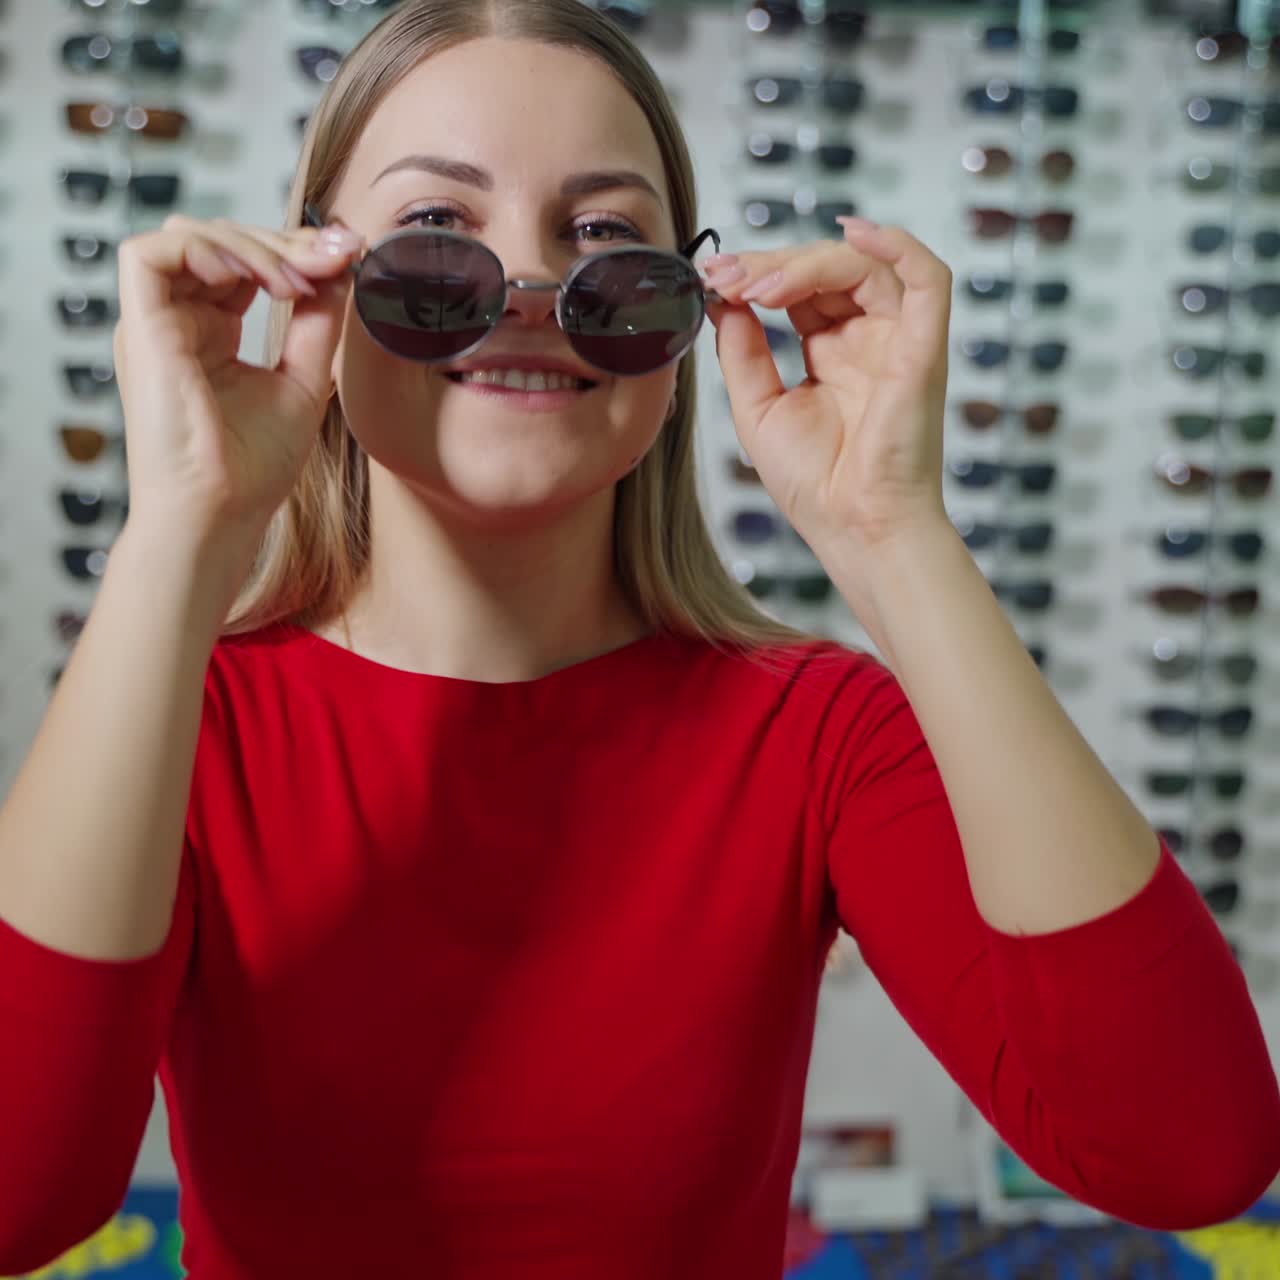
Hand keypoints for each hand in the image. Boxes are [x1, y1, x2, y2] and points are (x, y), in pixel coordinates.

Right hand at [112, 214, 363, 541]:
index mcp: (212, 334)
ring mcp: (155, 323)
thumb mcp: (304, 379)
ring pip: (188, 235)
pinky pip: (150, 254)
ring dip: (254, 244)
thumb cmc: (254, 468)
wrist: (222, 512)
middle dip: (285, 240)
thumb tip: (340, 267)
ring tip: (298, 282)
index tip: (349, 254)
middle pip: (222, 241)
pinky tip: (258, 278)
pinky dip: (207, 249)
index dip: (296, 249)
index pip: (247, 265)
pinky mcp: (138, 328)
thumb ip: (317, 322)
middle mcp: (179, 321)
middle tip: (335, 256)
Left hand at [704, 217, 951, 552]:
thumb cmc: (815, 485)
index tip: (712, 276)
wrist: (854, 530)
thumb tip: (723, 298)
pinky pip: (928, 278)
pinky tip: (850, 234)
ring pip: (866, 266)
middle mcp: (869, 341)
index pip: (800, 290)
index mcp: (832, 354)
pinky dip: (896, 245)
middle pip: (827, 271)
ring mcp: (899, 341)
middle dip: (772, 264)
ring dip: (809, 262)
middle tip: (728, 275)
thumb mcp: (758, 408)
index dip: (758, 274)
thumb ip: (742, 351)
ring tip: (762, 286)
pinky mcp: (924, 348)